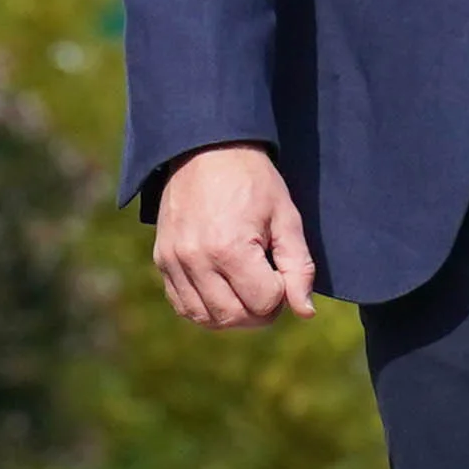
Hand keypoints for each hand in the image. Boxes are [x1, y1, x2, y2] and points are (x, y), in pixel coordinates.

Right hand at [152, 143, 316, 328]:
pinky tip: (222, 290)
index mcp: (230, 248)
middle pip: (235, 317)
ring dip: (233, 314)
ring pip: (207, 318)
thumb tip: (305, 313)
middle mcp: (196, 259)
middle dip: (260, 311)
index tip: (281, 269)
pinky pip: (183, 306)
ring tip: (246, 289)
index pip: (264, 303)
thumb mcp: (286, 217)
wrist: (206, 149)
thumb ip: (298, 267)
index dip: (281, 293)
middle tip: (269, 286)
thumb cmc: (252, 181)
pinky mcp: (162, 260)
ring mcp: (174, 262)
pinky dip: (206, 308)